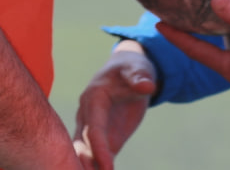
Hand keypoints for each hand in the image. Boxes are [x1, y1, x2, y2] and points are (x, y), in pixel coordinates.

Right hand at [72, 41, 156, 169]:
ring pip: (84, 153)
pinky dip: (97, 169)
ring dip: (86, 168)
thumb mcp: (137, 69)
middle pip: (82, 144)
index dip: (99, 148)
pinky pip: (96, 157)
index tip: (108, 168)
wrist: (126, 72)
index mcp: (94, 98)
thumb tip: (147, 86)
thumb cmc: (131, 69)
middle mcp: (88, 115)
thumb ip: (140, 77)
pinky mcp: (103, 138)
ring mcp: (92, 128)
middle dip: (84, 164)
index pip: (94, 128)